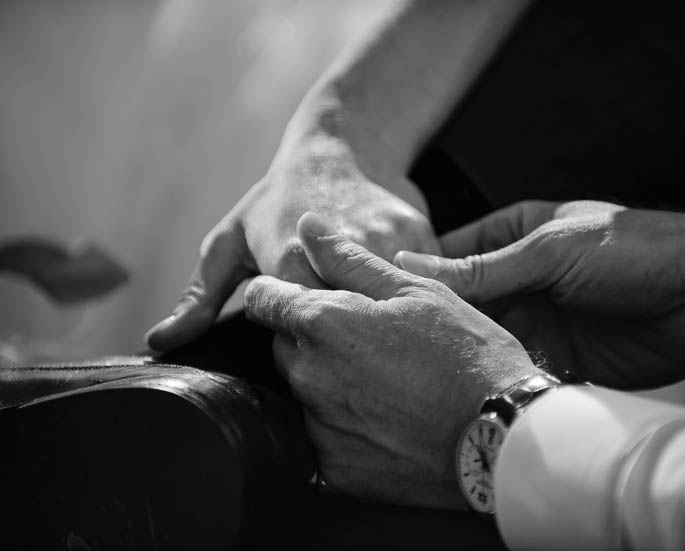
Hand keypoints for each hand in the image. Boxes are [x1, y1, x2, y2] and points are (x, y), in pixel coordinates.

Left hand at [145, 141, 440, 351]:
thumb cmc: (276, 201)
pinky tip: (399, 308)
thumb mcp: (230, 243)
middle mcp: (343, 249)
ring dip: (383, 325)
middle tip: (341, 349)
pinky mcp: (420, 233)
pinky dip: (411, 302)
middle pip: (351, 325)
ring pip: (390, 308)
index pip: (303, 331)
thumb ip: (199, 299)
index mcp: (291, 259)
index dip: (305, 350)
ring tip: (374, 337)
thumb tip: (157, 343)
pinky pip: (421, 286)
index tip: (305, 350)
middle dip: (347, 342)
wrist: (343, 147)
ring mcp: (386, 239)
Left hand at [243, 212, 540, 508]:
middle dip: (314, 337)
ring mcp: (320, 427)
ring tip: (391, 382)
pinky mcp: (335, 468)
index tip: (310, 294)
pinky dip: (346, 425)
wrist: (503, 436)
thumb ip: (350, 259)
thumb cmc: (467, 353)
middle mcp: (309, 377)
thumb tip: (306, 225)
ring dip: (331, 382)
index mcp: (323, 324)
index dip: (283, 290)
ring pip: (305, 392)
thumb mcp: (415, 291)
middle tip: (372, 341)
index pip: (263, 298)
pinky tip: (390, 418)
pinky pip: (323, 437)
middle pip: (285, 346)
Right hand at [393, 200, 684, 388]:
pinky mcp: (559, 358)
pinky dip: (495, 376)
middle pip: (464, 303)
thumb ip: (480, 270)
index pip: (451, 255)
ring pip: (485, 338)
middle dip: (434, 320)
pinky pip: (515, 366)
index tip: (376, 294)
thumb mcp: (546, 250)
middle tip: (389, 343)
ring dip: (462, 352)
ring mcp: (539, 320)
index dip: (416, 274)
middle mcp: (521, 280)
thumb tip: (411, 267)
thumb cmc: (630, 251)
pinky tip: (465, 388)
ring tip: (416, 371)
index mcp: (515, 237)